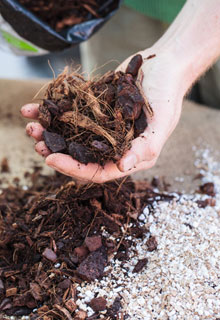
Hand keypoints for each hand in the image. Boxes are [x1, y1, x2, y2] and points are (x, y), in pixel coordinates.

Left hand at [21, 49, 184, 182]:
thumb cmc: (167, 95)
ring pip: (71, 136)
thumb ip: (145, 147)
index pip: (99, 171)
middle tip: (37, 142)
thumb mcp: (162, 122)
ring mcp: (101, 127)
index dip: (75, 168)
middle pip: (81, 156)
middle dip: (57, 151)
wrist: (163, 65)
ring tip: (32, 126)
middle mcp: (113, 145)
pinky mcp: (93, 110)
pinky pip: (70, 114)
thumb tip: (122, 166)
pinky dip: (52, 111)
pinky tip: (34, 108)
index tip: (51, 158)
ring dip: (50, 133)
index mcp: (130, 156)